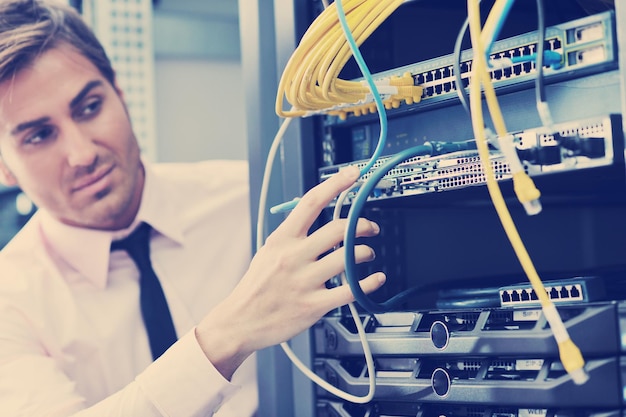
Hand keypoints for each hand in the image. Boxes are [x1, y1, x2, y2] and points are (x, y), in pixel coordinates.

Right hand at [196, 165, 385, 378]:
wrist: (239, 321)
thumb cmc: (256, 287)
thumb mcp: (268, 251)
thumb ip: (292, 235)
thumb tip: (316, 218)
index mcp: (282, 239)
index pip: (311, 202)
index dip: (336, 185)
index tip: (353, 175)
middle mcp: (294, 257)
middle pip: (339, 229)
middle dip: (363, 225)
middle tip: (370, 228)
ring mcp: (304, 281)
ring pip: (349, 258)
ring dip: (366, 253)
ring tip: (367, 255)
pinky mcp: (314, 305)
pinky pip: (350, 291)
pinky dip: (369, 283)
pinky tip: (375, 279)